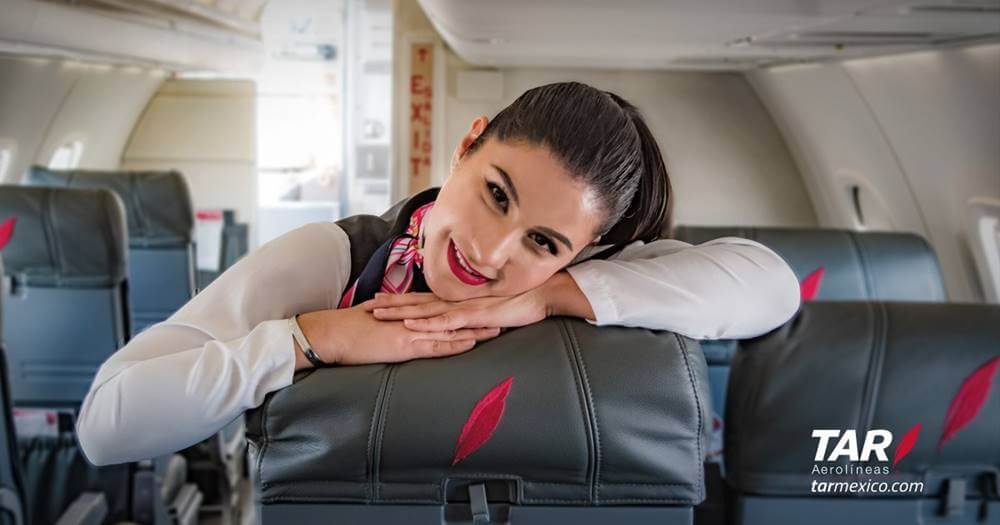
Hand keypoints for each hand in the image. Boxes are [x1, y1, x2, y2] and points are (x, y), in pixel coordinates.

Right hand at [294, 305, 499, 368]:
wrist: (332, 332)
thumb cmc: (349, 328)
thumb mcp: (378, 319)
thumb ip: (395, 318)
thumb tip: (403, 320)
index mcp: (409, 312)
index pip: (442, 308)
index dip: (465, 306)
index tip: (485, 304)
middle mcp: (415, 318)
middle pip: (453, 315)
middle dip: (478, 315)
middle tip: (504, 310)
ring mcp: (411, 331)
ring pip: (451, 329)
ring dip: (475, 328)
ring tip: (499, 327)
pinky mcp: (405, 345)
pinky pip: (435, 345)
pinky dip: (455, 344)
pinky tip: (472, 343)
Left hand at [362, 290, 548, 331]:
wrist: (543, 294)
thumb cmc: (522, 301)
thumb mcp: (494, 311)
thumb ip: (478, 316)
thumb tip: (467, 324)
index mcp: (461, 299)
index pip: (426, 299)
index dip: (404, 299)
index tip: (383, 299)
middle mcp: (458, 301)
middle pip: (419, 302)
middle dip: (392, 303)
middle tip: (368, 305)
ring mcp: (465, 307)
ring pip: (425, 310)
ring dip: (400, 311)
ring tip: (377, 313)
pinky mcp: (474, 316)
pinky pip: (446, 321)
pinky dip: (426, 322)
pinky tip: (410, 323)